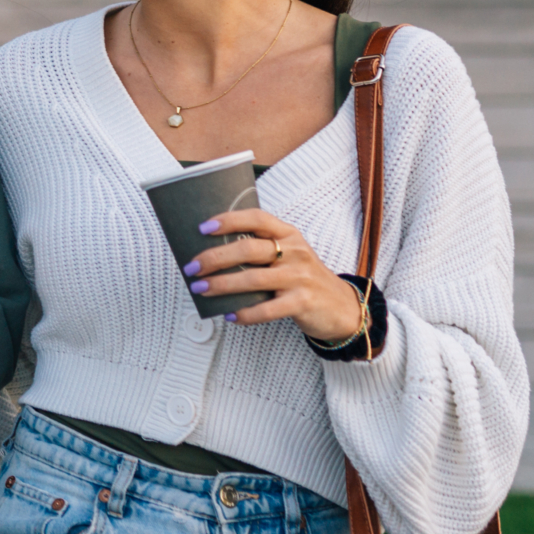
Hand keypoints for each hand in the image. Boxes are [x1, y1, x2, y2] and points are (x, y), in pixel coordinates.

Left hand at [184, 209, 363, 343]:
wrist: (341, 305)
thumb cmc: (301, 277)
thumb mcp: (288, 255)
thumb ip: (259, 250)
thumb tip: (210, 254)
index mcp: (288, 234)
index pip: (257, 218)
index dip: (229, 220)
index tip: (203, 228)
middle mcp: (295, 252)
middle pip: (248, 249)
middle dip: (214, 258)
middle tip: (192, 268)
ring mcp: (300, 277)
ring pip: (253, 279)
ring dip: (221, 285)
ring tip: (200, 289)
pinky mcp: (303, 302)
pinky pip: (267, 309)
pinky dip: (245, 313)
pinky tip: (229, 315)